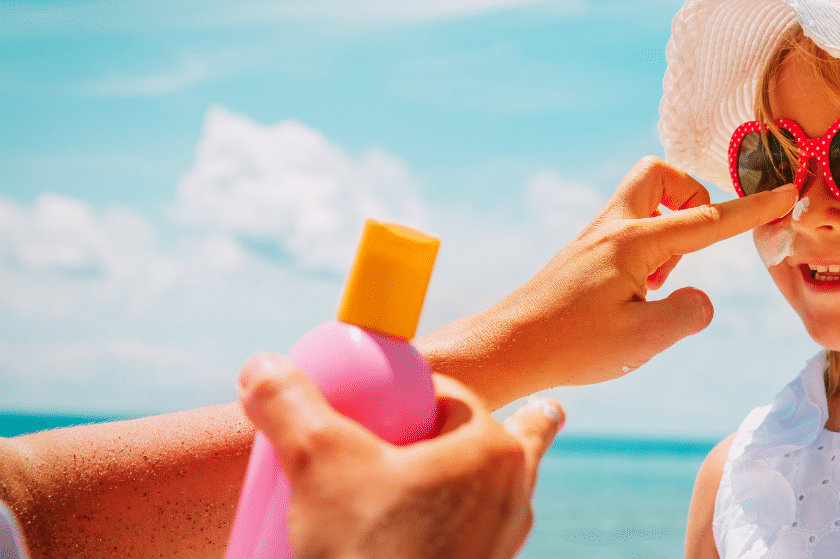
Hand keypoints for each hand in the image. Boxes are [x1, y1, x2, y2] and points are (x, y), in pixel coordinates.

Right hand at [237, 352, 563, 558]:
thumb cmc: (367, 551)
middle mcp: (513, 492)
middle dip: (489, 425)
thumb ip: (289, 405)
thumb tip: (260, 366)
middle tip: (473, 420)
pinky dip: (472, 520)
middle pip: (496, 438)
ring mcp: (505, 539)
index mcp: (490, 449)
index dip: (413, 392)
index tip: (381, 403)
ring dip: (488, 474)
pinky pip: (485, 532)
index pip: (450, 396)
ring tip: (495, 463)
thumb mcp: (317, 464)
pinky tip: (446, 528)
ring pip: (499, 489)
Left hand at [419, 156, 796, 407]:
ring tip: (658, 284)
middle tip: (692, 245)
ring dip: (668, 229)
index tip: (786, 192)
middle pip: (660, 174)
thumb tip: (701, 298)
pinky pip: (628, 228)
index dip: (753, 209)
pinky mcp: (584, 254)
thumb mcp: (644, 339)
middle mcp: (613, 228)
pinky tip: (635, 294)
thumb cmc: (572, 344)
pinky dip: (647, 249)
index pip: (708, 220)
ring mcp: (595, 237)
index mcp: (635, 241)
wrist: (508, 347)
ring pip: (643, 200)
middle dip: (690, 197)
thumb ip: (689, 314)